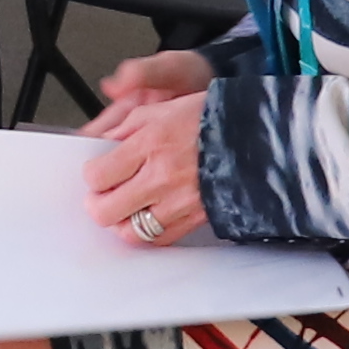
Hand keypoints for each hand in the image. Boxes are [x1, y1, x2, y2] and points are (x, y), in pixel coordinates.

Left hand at [81, 60, 211, 243]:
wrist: (256, 137)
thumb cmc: (211, 118)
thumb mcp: (161, 109)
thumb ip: (126, 129)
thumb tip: (101, 147)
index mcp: (151, 143)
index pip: (98, 175)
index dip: (92, 176)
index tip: (97, 172)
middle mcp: (163, 176)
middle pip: (106, 211)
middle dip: (98, 204)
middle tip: (102, 196)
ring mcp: (180, 202)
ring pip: (131, 232)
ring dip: (122, 222)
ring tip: (126, 208)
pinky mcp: (196, 219)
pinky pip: (160, 239)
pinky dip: (149, 232)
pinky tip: (150, 215)